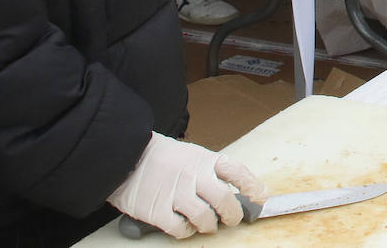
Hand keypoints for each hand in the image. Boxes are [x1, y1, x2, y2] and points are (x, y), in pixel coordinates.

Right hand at [108, 133, 264, 239]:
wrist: (126, 156)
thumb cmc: (163, 157)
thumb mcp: (193, 154)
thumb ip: (211, 171)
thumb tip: (235, 189)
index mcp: (205, 160)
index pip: (236, 171)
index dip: (252, 185)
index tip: (260, 196)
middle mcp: (193, 176)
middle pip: (224, 199)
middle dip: (233, 214)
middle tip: (232, 219)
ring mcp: (175, 194)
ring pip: (205, 218)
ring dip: (210, 225)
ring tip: (208, 225)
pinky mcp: (157, 211)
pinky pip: (180, 228)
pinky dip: (187, 231)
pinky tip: (185, 227)